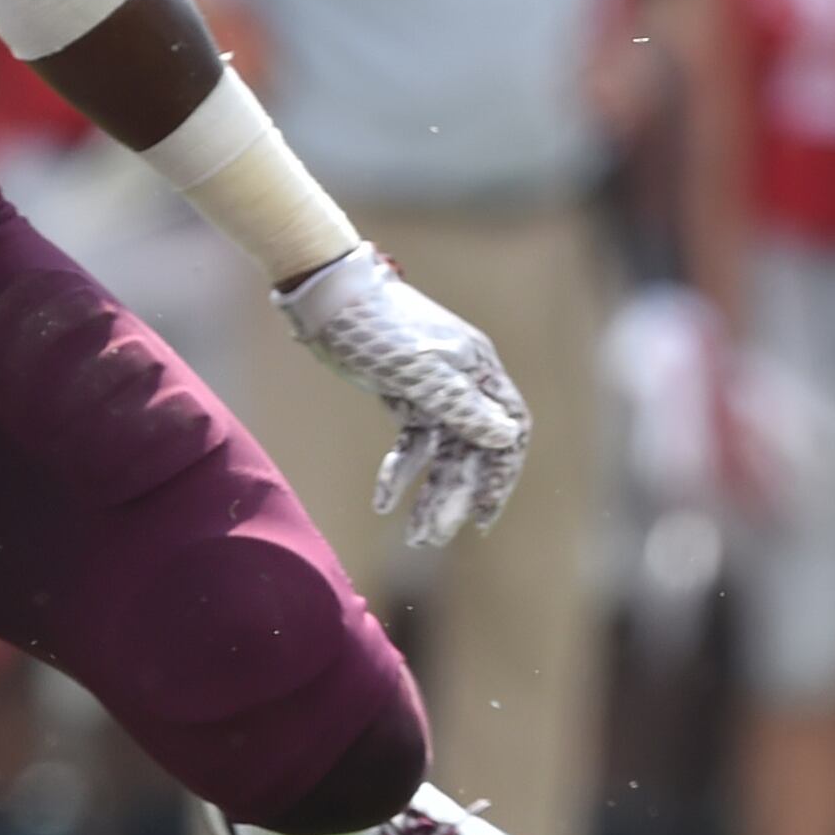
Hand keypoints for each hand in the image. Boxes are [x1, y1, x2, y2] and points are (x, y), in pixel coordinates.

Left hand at [277, 247, 529, 548]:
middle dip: (454, 496)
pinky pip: (410, 443)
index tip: (484, 516)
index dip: (501, 476)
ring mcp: (432, 389)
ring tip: (413, 535)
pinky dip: (399, 471)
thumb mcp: (419, 371)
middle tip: (430, 538)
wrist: (327, 296)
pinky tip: (383, 500)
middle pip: (471, 450)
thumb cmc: (376, 326)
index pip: (508, 431)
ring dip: (428, 492)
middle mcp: (462, 382)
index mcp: (478, 370)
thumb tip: (508, 438)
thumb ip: (462, 406)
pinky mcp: (403, 393)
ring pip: (440, 452)